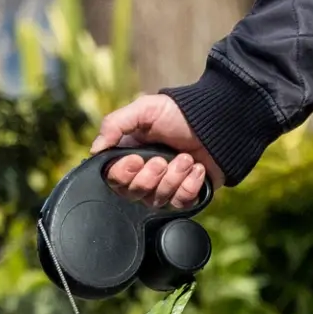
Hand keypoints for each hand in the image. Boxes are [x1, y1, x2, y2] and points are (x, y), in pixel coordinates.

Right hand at [91, 93, 223, 210]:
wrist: (217, 121)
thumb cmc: (179, 113)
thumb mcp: (144, 109)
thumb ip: (115, 125)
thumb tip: (95, 150)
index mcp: (130, 155)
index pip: (114, 179)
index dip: (123, 174)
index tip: (136, 159)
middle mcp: (145, 174)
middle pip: (134, 194)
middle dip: (150, 176)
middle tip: (163, 159)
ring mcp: (166, 186)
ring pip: (158, 200)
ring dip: (173, 178)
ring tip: (186, 158)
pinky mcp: (186, 195)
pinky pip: (180, 204)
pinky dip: (189, 186)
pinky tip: (197, 169)